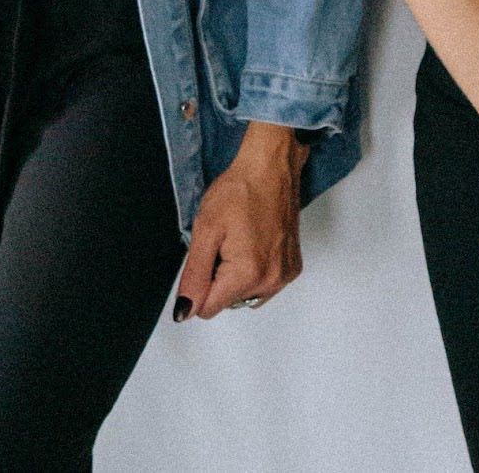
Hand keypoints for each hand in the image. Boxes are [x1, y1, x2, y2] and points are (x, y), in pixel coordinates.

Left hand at [173, 123, 307, 321]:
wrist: (271, 167)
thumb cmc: (240, 190)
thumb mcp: (205, 229)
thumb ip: (194, 275)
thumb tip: (185, 311)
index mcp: (247, 274)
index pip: (207, 308)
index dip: (199, 284)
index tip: (207, 254)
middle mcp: (271, 282)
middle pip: (228, 301)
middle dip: (219, 278)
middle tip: (224, 242)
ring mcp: (285, 276)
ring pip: (245, 294)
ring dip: (237, 276)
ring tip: (240, 240)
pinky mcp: (293, 268)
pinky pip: (264, 284)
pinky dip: (255, 270)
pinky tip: (254, 242)